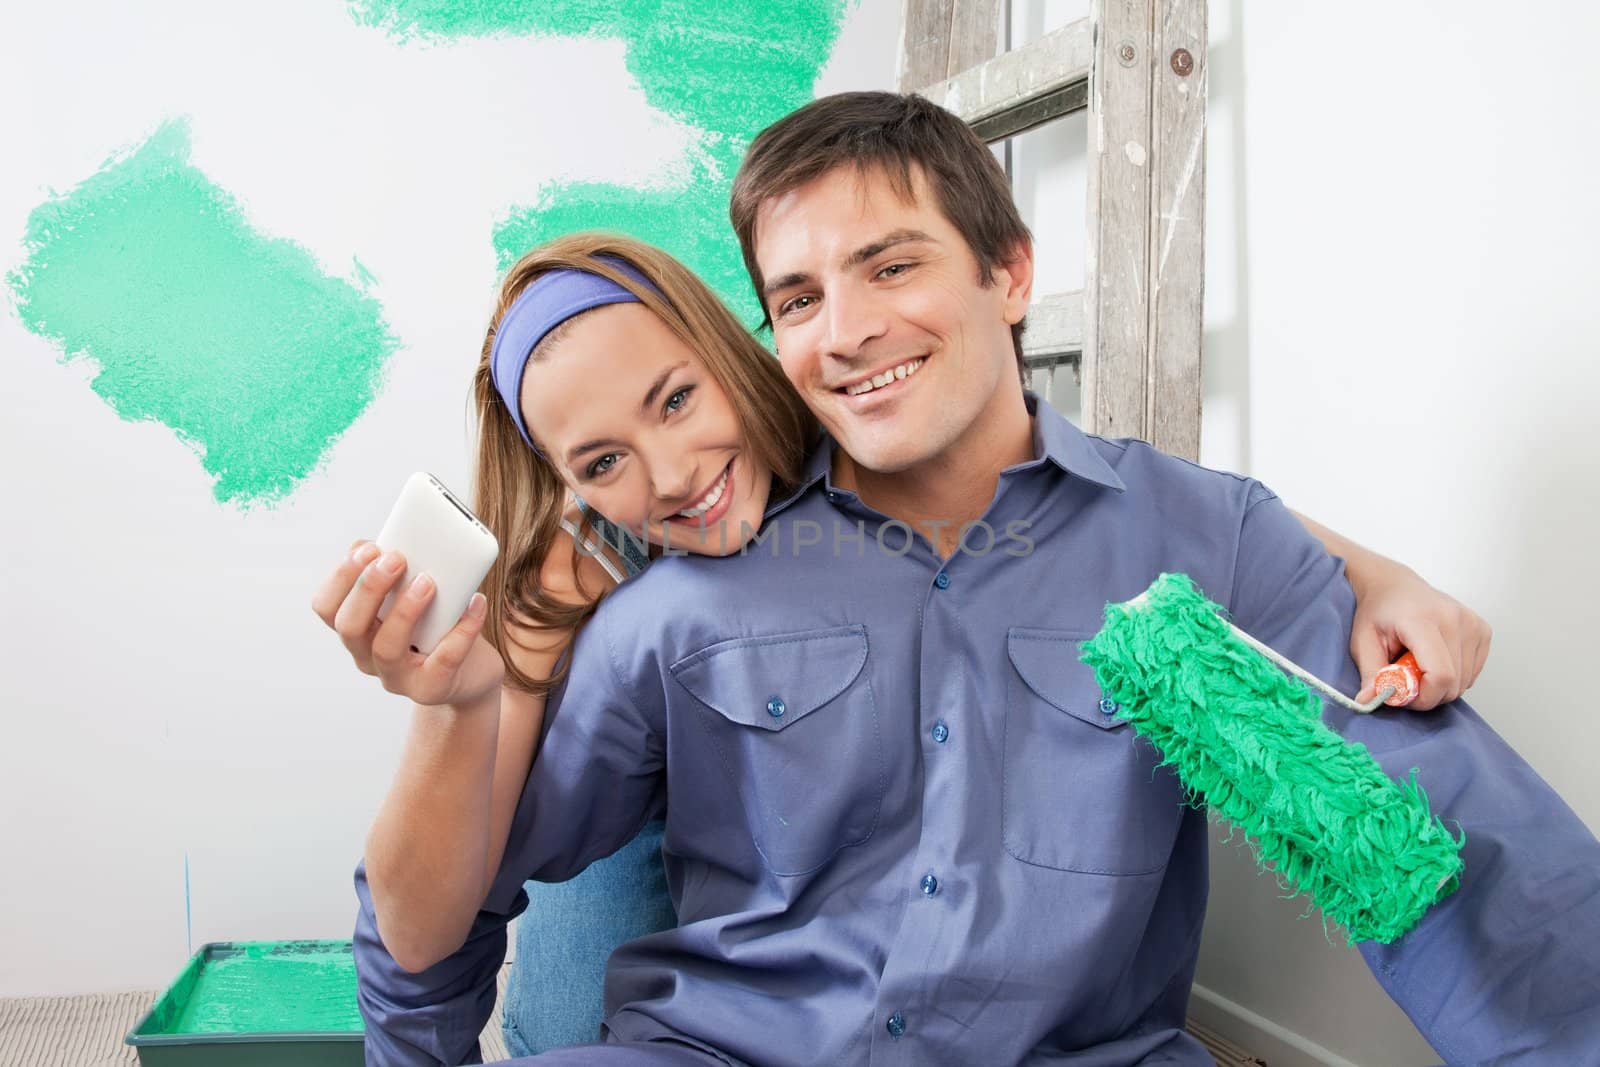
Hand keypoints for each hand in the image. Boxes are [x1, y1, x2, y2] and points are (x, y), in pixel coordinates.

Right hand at [311, 540, 505, 709]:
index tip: (368, 548)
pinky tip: (475, 603)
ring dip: (405, 610)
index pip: (326, 607)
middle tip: (397, 558)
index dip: (341, 577)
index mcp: (358, 629)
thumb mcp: (414, 596)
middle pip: (349, 626)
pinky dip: (462, 629)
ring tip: (429, 582)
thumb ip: (402, 573)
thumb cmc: (438, 626)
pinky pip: (444, 660)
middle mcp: (368, 657)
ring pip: (386, 648)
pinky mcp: (432, 689)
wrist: (472, 673)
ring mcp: (397, 678)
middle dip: (369, 588)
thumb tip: (399, 541)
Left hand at [1349, 563, 1490, 709]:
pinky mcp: (1483, 630)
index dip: (1423, 697)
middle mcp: (1454, 619)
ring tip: (1418, 663)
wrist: (1394, 586)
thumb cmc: (1377, 613)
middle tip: (1405, 679)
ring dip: (1440, 685)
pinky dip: (1454, 675)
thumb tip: (1368, 702)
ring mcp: (1473, 623)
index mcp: (1423, 620)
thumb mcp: (1363, 643)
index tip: (1403, 695)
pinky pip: (1472, 672)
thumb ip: (1370, 674)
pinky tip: (1435, 657)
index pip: (1440, 675)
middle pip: (1454, 683)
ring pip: (1465, 682)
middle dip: (1428, 693)